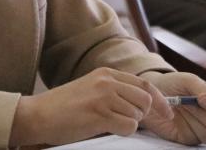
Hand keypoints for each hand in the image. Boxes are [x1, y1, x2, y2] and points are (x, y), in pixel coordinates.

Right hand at [9, 67, 173, 146]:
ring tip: (108, 124)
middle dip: (143, 115)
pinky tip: (105, 129)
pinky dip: (122, 132)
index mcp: (106, 73)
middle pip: (146, 99)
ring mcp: (103, 97)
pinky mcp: (99, 114)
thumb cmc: (64, 107)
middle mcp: (107, 81)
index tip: (167, 112)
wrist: (38, 114)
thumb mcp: (91, 89)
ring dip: (128, 124)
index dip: (160, 100)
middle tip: (128, 121)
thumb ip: (114, 90)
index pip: (144, 84)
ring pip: (138, 115)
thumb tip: (142, 104)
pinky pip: (128, 126)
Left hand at [139, 73, 205, 144]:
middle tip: (190, 103)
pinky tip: (176, 116)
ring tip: (181, 107)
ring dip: (195, 121)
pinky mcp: (188, 138)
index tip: (202, 98)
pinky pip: (195, 139)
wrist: (150, 92)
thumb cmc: (172, 84)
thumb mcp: (188, 81)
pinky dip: (187, 127)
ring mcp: (200, 130)